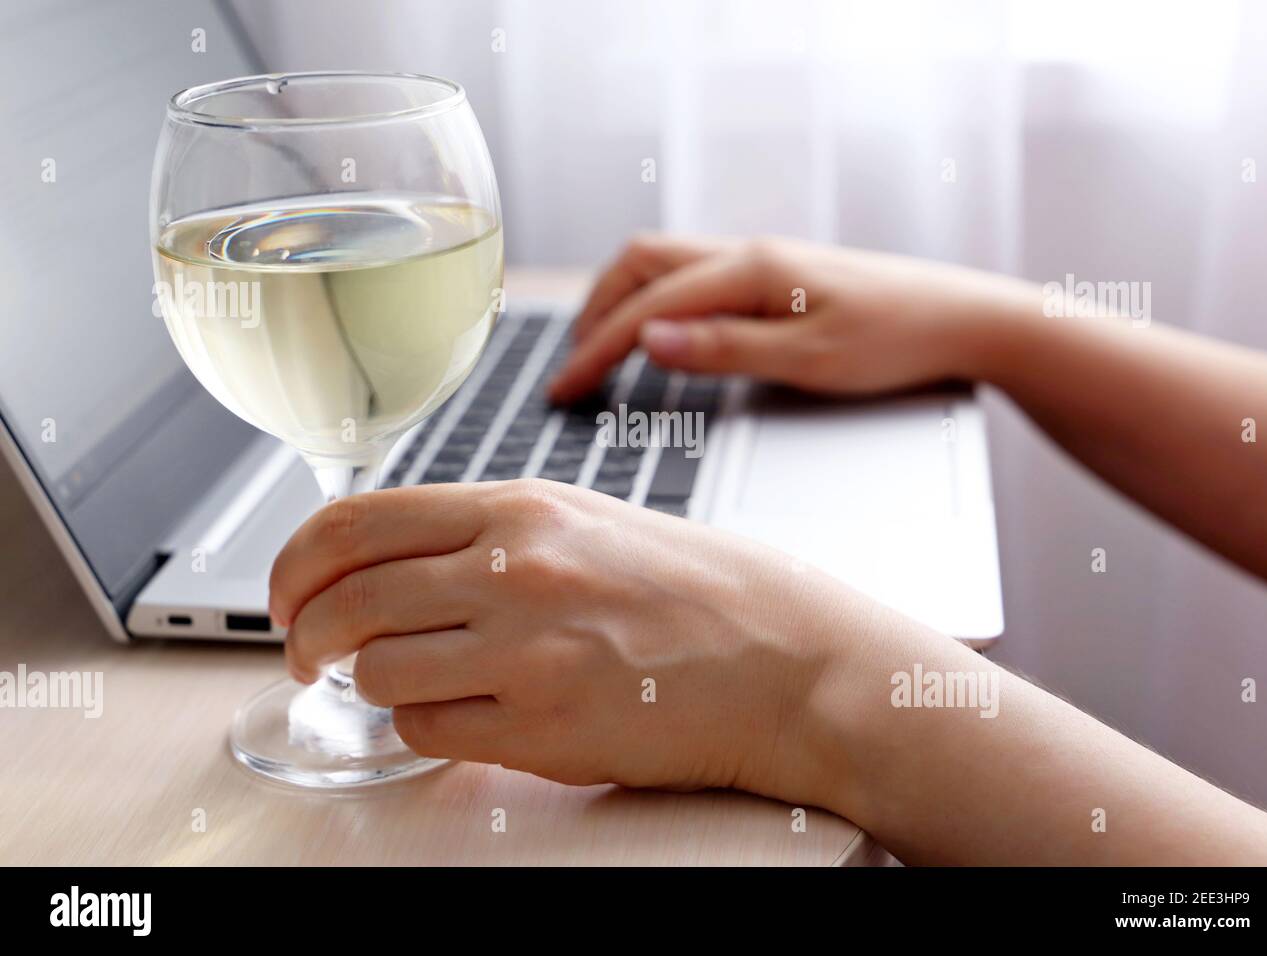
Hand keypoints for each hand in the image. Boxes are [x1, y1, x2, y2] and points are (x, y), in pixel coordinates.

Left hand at [267, 479, 874, 801]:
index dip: (295, 565)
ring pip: (378, 672)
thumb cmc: (686, 588)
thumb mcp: (580, 522)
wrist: (777, 654)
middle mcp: (514, 571)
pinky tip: (465, 715)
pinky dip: (426, 727)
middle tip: (307, 654)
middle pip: (346, 602)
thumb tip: (377, 564)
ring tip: (416, 682)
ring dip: (375, 684)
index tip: (287, 596)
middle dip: (304, 637)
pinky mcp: (543, 727)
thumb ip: (479, 535)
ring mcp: (527, 651)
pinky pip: (429, 731)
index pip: (355, 524)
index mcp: (519, 509)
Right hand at [547, 233, 1039, 401]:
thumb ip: (723, 349)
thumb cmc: (897, 341)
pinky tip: (658, 335)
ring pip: (663, 265)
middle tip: (570, 371)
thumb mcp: (808, 358)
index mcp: (750, 270)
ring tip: (598, 351)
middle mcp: (748, 253)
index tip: (563, 390)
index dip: (597, 351)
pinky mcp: (775, 275)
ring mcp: (761, 260)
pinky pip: (693, 276)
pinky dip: (656, 301)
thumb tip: (647, 342)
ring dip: (620, 303)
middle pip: (640, 265)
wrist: (963, 319)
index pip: (647, 308)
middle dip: (593, 315)